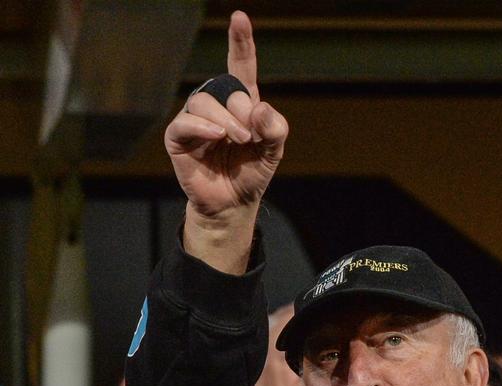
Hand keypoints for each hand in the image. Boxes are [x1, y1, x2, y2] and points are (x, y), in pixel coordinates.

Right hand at [164, 10, 287, 270]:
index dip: (240, 42)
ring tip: (238, 141)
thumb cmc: (251, 173)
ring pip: (203, 101)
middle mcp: (215, 106)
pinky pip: (185, 122)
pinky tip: (217, 136)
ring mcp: (195, 120)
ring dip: (225, 120)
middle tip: (250, 136)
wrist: (234, 204)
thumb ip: (275, 128)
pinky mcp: (179, 139)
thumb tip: (260, 108)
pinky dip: (202, 127)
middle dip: (241, 108)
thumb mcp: (273, 151)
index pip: (240, 66)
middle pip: (224, 86)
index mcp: (240, 103)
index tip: (240, 18)